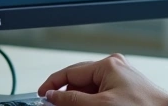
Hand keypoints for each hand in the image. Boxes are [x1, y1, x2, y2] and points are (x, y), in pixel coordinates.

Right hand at [38, 53, 167, 105]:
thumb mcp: (101, 105)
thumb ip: (73, 100)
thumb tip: (53, 96)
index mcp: (107, 65)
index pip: (70, 72)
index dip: (53, 84)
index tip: (42, 96)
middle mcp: (114, 67)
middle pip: (79, 80)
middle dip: (67, 96)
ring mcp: (120, 77)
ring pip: (89, 88)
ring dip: (79, 100)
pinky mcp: (125, 89)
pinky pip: (101, 93)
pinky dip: (92, 102)